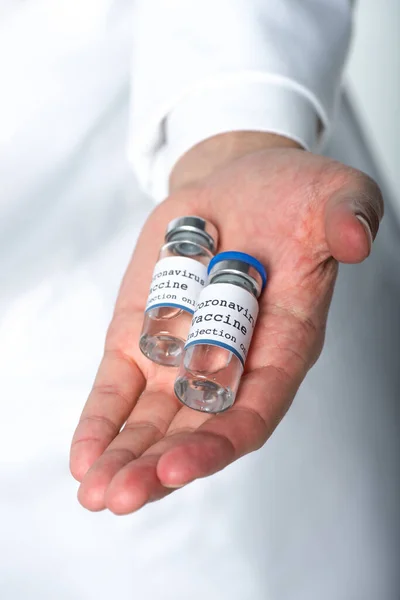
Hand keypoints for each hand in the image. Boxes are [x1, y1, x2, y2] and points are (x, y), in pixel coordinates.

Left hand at [70, 132, 382, 513]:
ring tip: (92, 490)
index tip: (177, 465)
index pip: (253, 410)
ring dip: (123, 454)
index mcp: (284, 343)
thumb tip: (354, 237)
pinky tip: (82, 455)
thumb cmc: (293, 197)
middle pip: (194, 428)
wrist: (238, 186)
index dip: (218, 442)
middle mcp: (232, 361)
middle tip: (117, 496)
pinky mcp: (143, 331)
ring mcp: (182, 351)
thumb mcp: (332, 195)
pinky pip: (120, 382)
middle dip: (156, 465)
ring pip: (152, 417)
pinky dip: (102, 416)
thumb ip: (348, 216)